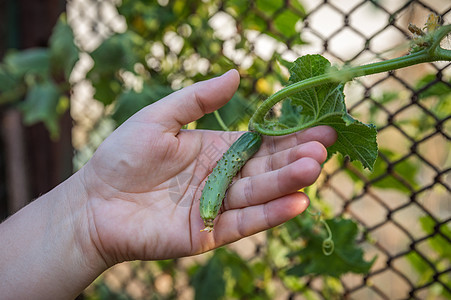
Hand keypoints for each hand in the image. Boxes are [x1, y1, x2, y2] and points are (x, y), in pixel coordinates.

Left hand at [79, 70, 336, 265]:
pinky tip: (296, 203)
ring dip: (288, 182)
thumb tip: (237, 74)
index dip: (289, 135)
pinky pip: (243, 223)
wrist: (94, 203)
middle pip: (267, 167)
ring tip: (314, 168)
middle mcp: (224, 178)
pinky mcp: (209, 233)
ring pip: (259, 193)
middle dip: (296, 156)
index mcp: (217, 150)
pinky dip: (270, 214)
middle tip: (325, 145)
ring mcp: (218, 207)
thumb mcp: (160, 117)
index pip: (261, 142)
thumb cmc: (123, 156)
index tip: (320, 125)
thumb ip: (198, 98)